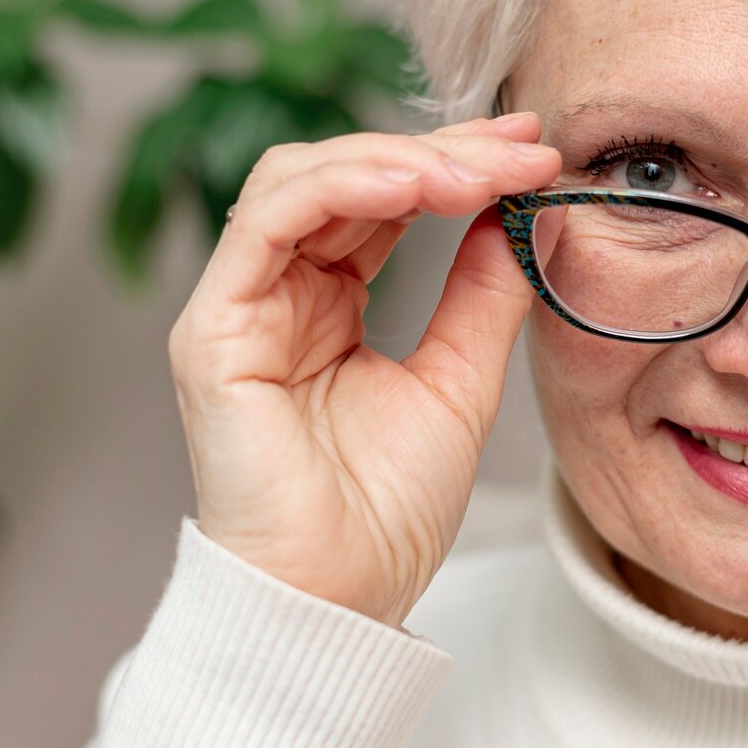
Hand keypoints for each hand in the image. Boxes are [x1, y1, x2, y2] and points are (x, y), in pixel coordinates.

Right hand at [167, 110, 560, 626]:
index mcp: (326, 301)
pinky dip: (339, 186)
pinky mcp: (213, 329)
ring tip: (476, 171)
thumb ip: (485, 294)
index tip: (535, 152)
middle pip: (345, 174)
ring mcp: (239, 306)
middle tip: (520, 147)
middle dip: (440, 151)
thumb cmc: (385, 515)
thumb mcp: (460, 380)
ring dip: (396, 159)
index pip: (383, 199)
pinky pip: (266, 222)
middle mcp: (277, 292)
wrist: (340, 600)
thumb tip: (523, 214)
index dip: (456, 164)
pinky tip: (411, 183)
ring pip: (300, 178)